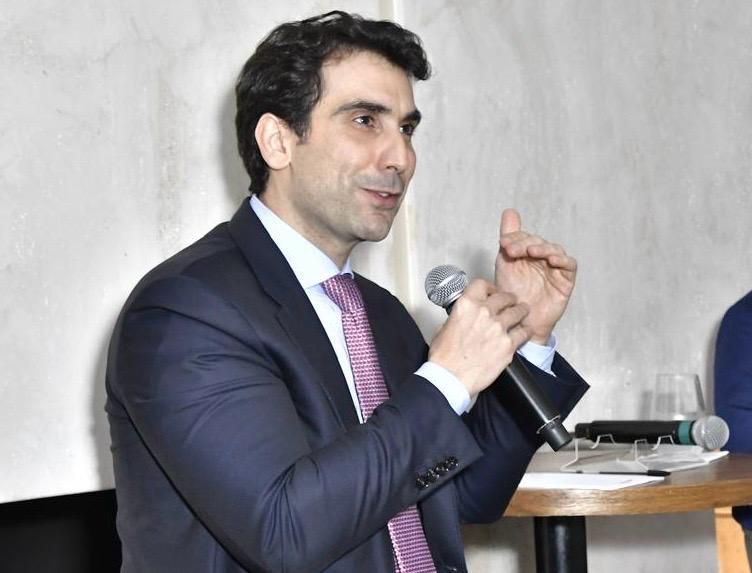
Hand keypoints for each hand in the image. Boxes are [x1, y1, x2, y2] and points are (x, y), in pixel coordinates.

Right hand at [428, 279, 529, 397]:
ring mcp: (498, 328)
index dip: (490, 288)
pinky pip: (524, 332)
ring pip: (519, 311)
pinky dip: (525, 332)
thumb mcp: (444, 327)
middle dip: (508, 299)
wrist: (450, 378)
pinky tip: (523, 333)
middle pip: (505, 296)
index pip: (483, 284)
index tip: (493, 291)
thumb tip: (464, 316)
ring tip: (521, 314)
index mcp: (466, 305)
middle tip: (510, 303)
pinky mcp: (508, 345)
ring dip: (520, 312)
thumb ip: (459, 317)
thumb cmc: (444, 358)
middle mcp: (484, 313)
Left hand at [496, 209, 576, 343]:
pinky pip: (569, 265)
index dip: (515, 238)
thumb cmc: (512, 293)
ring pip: (554, 250)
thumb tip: (510, 211)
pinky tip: (551, 260)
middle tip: (512, 250)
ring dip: (543, 248)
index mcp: (527, 252)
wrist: (519, 320)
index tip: (503, 244)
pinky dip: (562, 260)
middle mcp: (542, 257)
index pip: (524, 237)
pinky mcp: (566, 280)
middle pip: (538, 242)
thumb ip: (508, 238)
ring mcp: (555, 267)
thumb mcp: (505, 263)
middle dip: (525, 243)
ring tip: (532, 252)